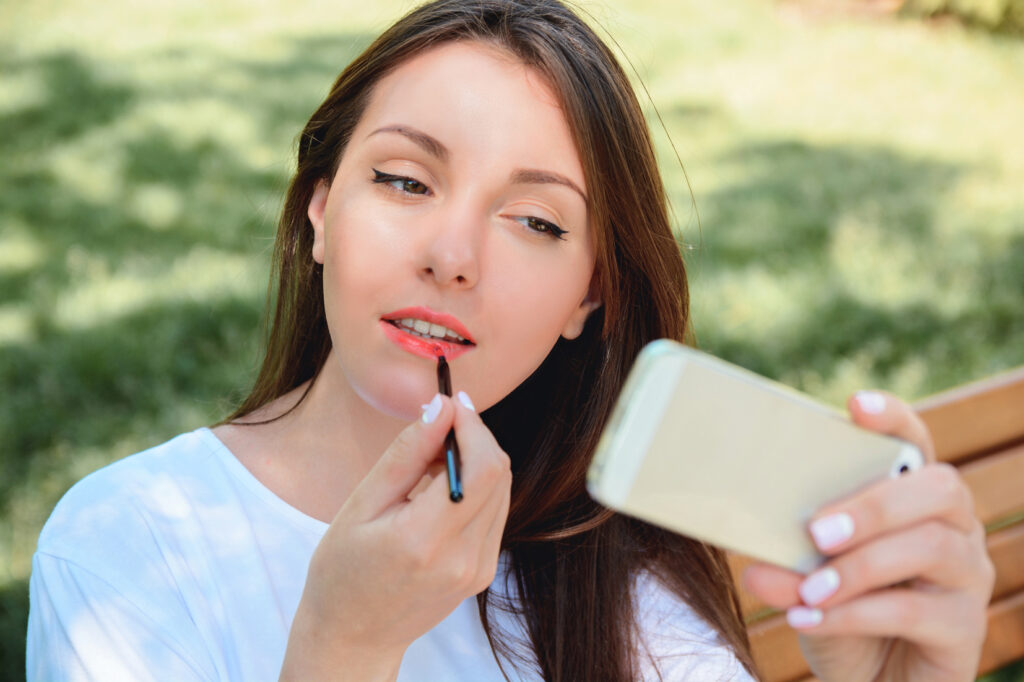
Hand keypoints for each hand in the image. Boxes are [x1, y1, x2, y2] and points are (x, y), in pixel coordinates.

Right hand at [280, 392, 511, 680]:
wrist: (353, 636)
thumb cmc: (342, 570)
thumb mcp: (361, 505)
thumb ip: (406, 454)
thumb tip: (441, 407)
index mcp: (425, 539)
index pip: (481, 467)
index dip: (474, 425)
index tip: (451, 402)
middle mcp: (463, 557)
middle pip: (499, 473)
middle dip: (475, 437)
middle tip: (437, 427)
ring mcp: (479, 568)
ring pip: (502, 489)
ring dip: (476, 461)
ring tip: (429, 465)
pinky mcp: (483, 572)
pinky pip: (494, 512)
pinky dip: (476, 488)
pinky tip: (439, 492)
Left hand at [743, 391, 994, 681]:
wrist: (871, 681)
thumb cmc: (840, 611)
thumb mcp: (805, 579)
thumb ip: (786, 562)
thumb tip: (754, 560)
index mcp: (912, 497)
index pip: (916, 441)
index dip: (893, 418)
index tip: (855, 405)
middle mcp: (953, 527)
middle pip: (939, 488)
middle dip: (875, 504)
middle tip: (817, 530)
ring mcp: (966, 576)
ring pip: (932, 548)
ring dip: (861, 566)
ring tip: (807, 589)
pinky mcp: (964, 629)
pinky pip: (917, 612)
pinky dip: (855, 614)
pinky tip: (809, 619)